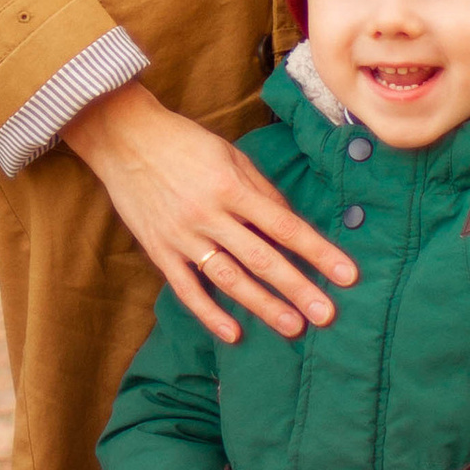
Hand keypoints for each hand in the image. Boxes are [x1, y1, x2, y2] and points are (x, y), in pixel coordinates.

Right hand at [59, 81, 354, 343]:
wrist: (123, 137)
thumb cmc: (183, 142)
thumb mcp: (229, 155)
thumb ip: (261, 190)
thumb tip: (291, 224)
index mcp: (230, 186)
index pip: (284, 226)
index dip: (317, 252)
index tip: (347, 275)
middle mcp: (208, 213)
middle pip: (261, 258)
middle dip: (297, 288)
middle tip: (327, 315)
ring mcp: (182, 235)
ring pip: (228, 278)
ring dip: (262, 305)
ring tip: (293, 327)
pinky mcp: (159, 249)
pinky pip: (186, 288)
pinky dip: (209, 313)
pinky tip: (233, 333)